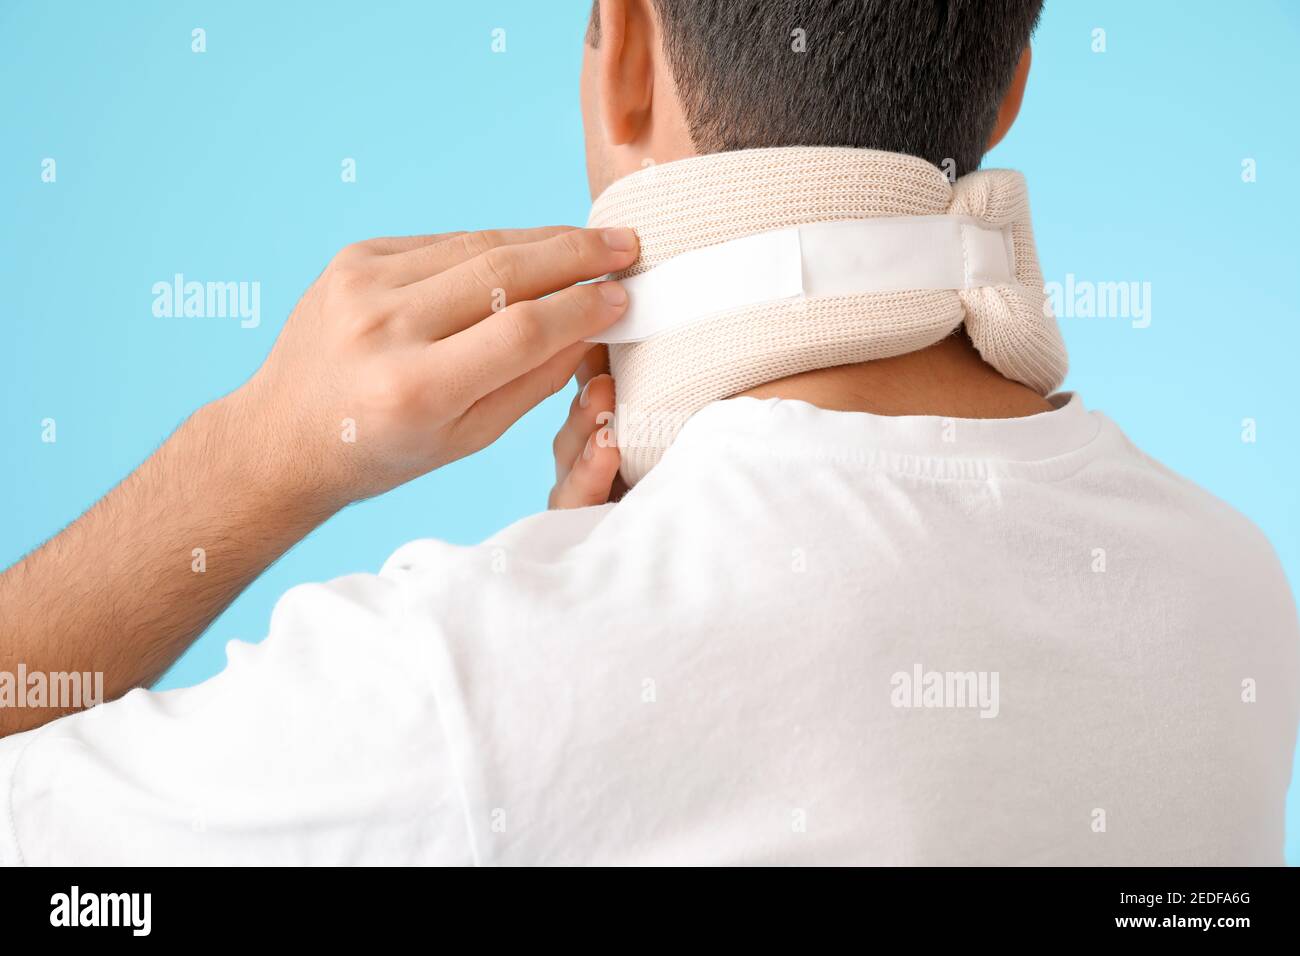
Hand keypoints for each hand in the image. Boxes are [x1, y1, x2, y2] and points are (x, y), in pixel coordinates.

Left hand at [227, 226, 638, 511]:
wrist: (284, 434)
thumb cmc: (383, 449)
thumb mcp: (467, 437)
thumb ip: (532, 381)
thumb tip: (592, 325)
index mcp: (414, 390)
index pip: (521, 329)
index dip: (581, 307)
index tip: (621, 295)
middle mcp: (383, 330)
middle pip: (504, 272)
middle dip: (573, 254)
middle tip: (623, 245)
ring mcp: (361, 285)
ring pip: (476, 246)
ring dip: (540, 240)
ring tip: (587, 241)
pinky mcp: (353, 259)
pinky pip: (441, 244)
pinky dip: (490, 245)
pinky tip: (526, 250)